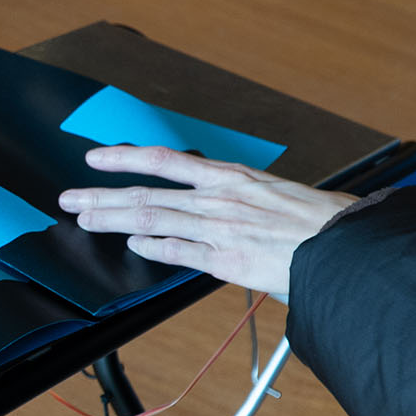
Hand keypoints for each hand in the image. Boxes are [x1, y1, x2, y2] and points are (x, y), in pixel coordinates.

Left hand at [58, 146, 358, 298]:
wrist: (347, 245)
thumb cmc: (319, 222)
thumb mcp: (274, 195)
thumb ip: (238, 200)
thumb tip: (212, 205)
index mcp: (231, 177)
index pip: (166, 160)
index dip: (126, 157)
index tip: (97, 156)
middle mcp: (219, 198)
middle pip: (147, 193)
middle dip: (102, 194)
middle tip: (69, 196)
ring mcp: (220, 227)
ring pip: (153, 219)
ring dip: (113, 219)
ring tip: (85, 217)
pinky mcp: (227, 258)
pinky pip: (180, 251)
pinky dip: (153, 248)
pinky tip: (132, 246)